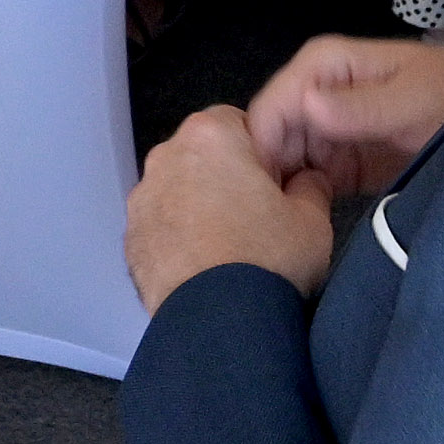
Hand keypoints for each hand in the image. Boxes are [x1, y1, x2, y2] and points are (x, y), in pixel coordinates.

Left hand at [128, 107, 336, 310]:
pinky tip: (206, 262)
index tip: (275, 179)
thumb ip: (311, 186)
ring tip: (232, 244)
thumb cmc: (264, 262)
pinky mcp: (131, 237)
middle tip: (258, 213)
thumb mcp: (312, 219)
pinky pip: (161, 225)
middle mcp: (166, 159)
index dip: (261, 151)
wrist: (218, 321)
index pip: (237, 121)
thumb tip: (307, 180)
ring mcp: (143, 199)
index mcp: (210, 137)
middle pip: (203, 154)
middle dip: (227, 176)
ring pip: (179, 189)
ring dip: (200, 205)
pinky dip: (179, 236)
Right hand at [244, 32, 443, 206]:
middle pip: (269, 142)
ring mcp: (327, 131)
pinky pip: (309, 183)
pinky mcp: (342, 162)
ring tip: (296, 225)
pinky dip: (307, 203)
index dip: (260, 155)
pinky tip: (312, 223)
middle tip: (281, 221)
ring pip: (283, 166)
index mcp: (320, 68)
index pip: (266, 113)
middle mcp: (314, 96)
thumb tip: (306, 108)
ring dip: (286, 194)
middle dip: (270, 179)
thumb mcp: (415, 99)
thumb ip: (364, 106)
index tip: (267, 199)